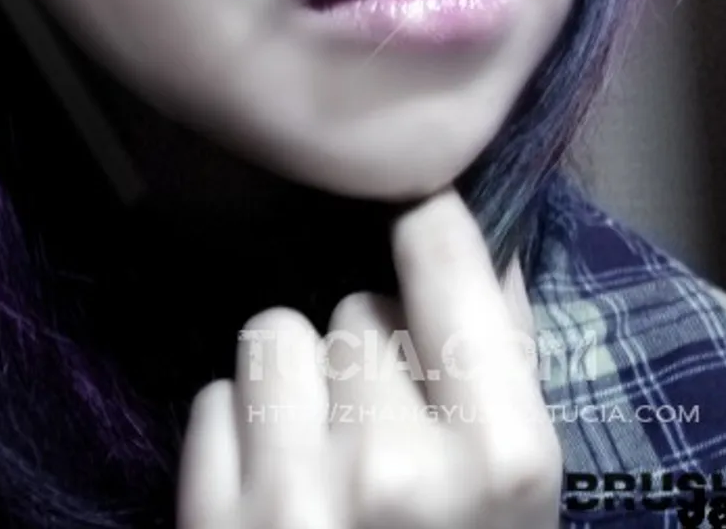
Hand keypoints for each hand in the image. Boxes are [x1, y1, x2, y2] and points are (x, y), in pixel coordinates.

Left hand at [177, 189, 561, 528]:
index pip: (444, 262)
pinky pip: (216, 397)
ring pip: (274, 332)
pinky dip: (238, 431)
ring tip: (314, 446)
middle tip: (379, 421)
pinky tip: (265, 487)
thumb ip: (499, 367)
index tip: (418, 227)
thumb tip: (468, 238)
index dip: (429, 232)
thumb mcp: (513, 492)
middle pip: (356, 305)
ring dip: (295, 377)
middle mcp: (399, 470)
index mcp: (504, 460)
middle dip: (367, 348)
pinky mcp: (212, 517)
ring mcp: (294, 495)